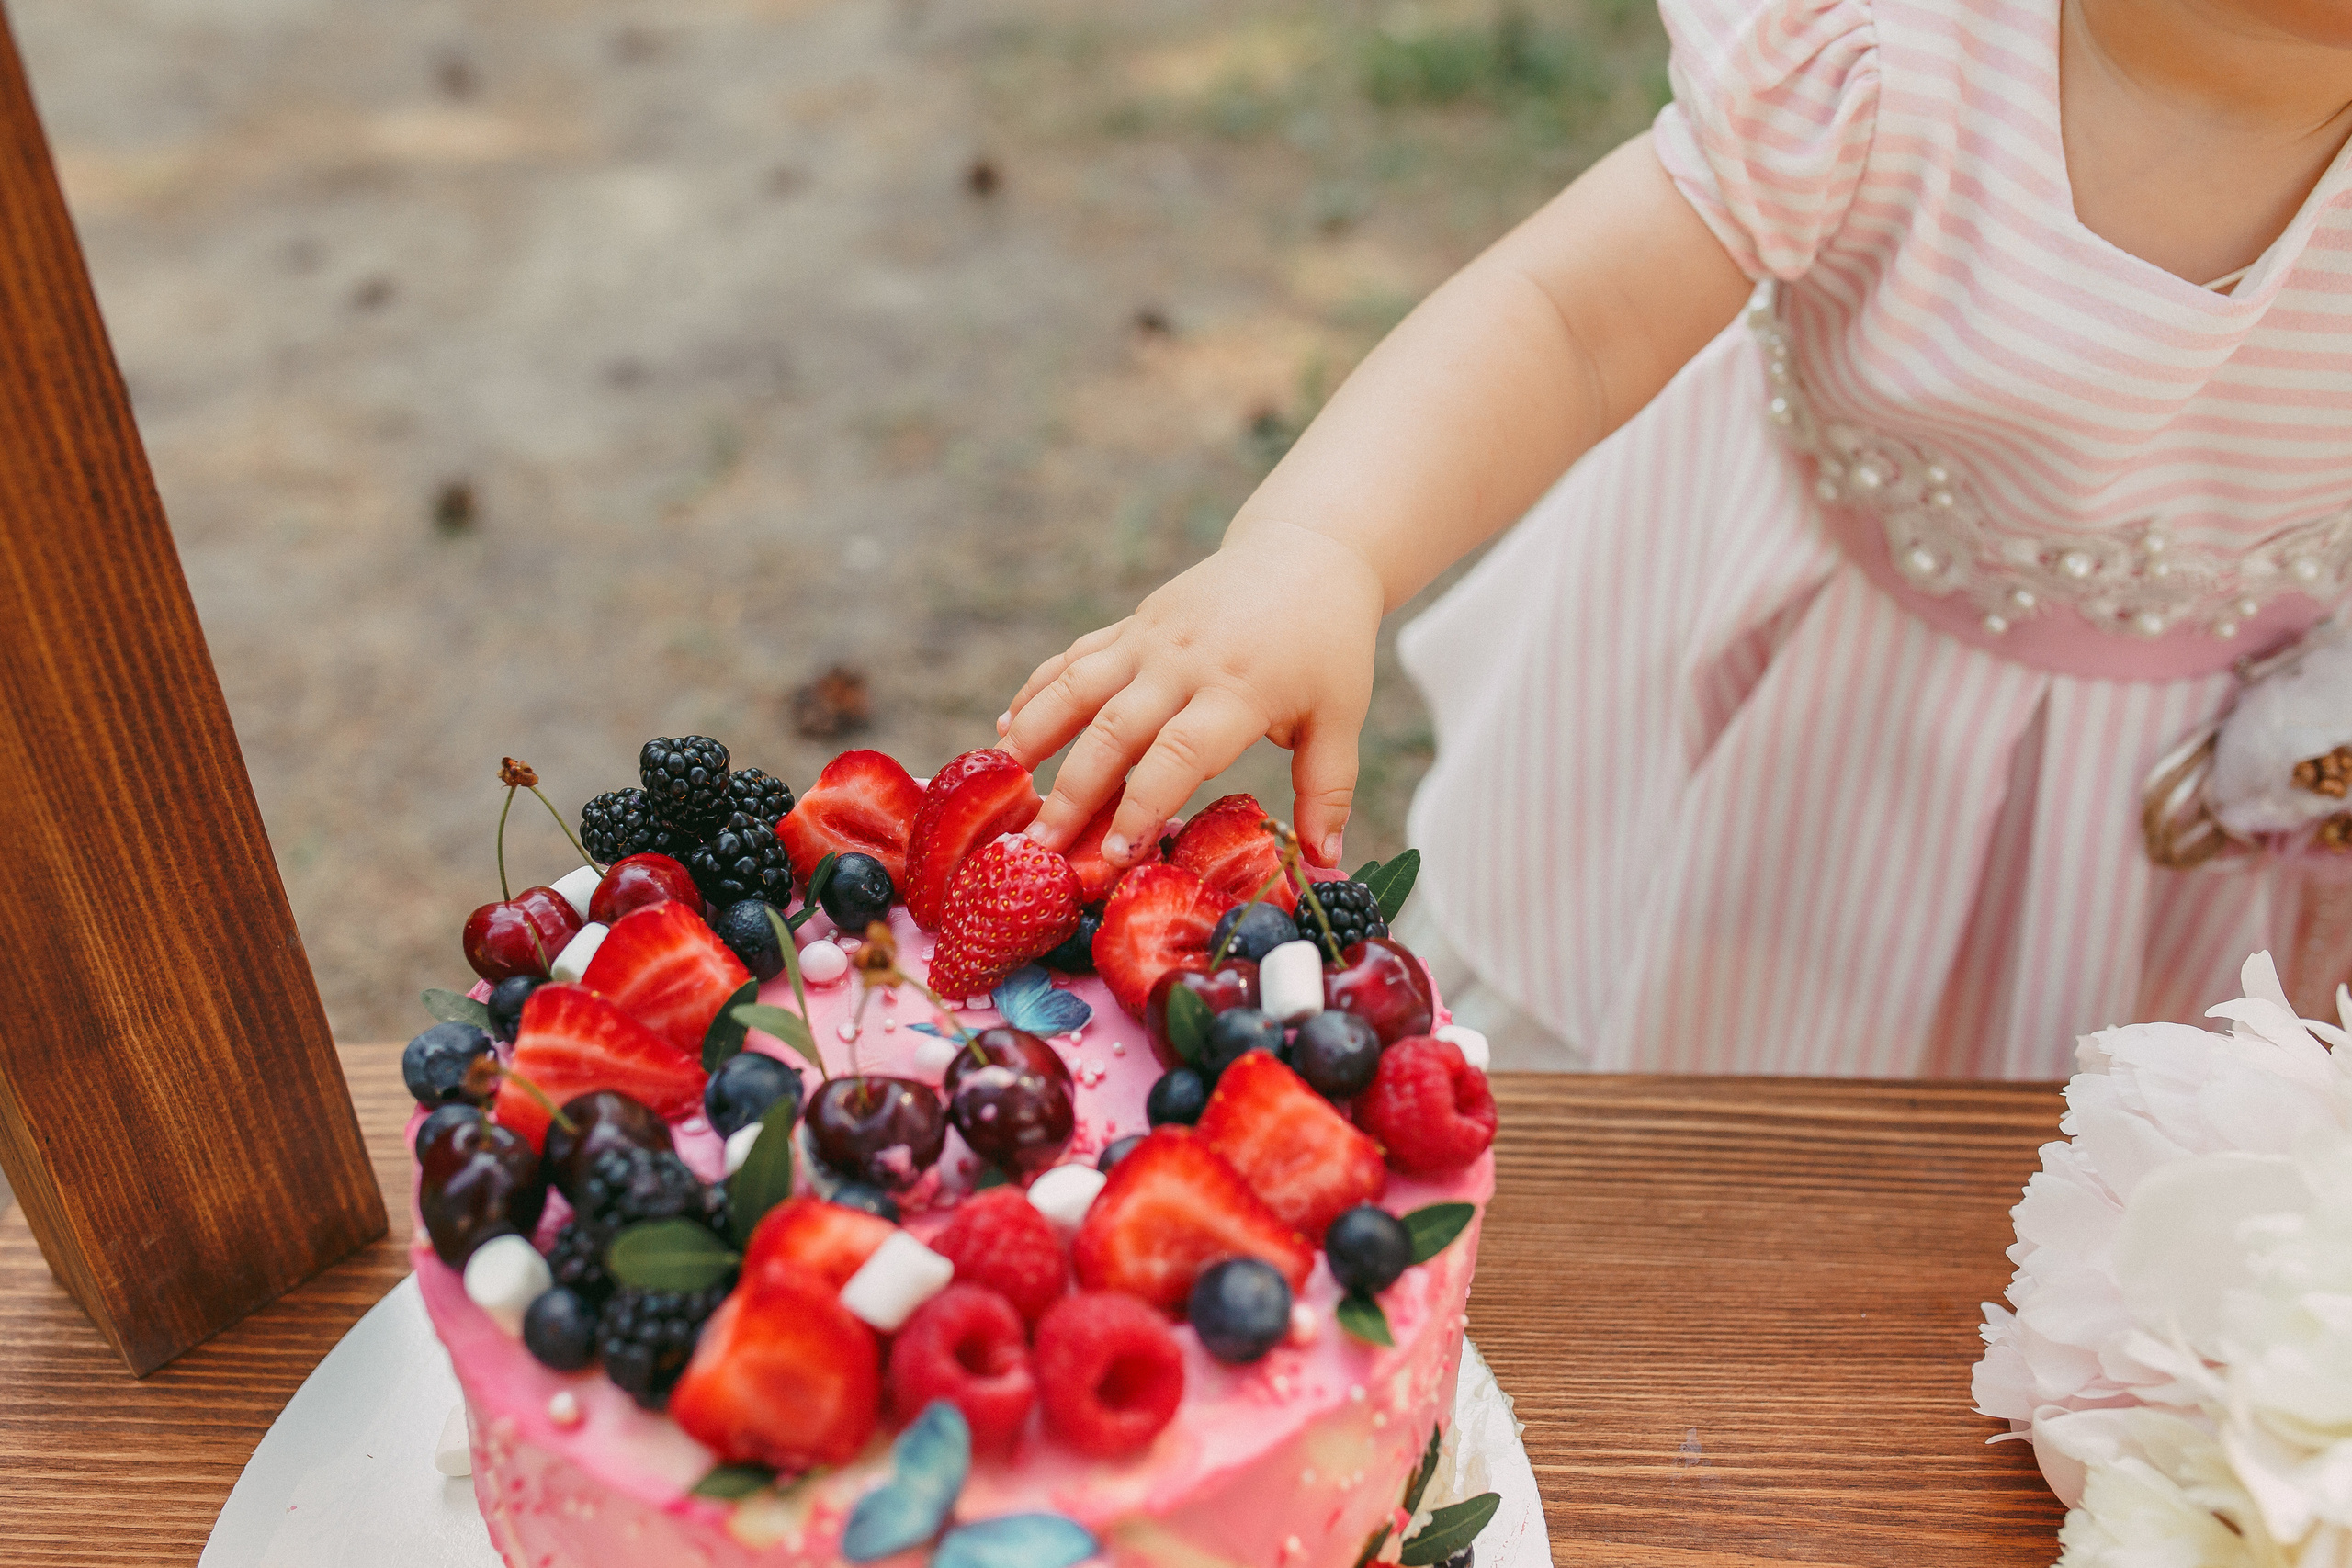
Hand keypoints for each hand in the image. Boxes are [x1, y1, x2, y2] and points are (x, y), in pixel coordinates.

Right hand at [999, 521, 1381, 867]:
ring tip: (999, 786)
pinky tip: (1004, 729)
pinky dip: (1035, 691)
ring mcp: (1150, 638)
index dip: (1141, 807)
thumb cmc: (1327, 645)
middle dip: (1071, 792)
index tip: (1113, 856)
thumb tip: (1324, 862)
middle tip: (1039, 847)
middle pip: (1113, 730)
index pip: (1178, 756)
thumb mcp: (1341, 717)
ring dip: (1032, 736)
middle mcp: (1184, 662)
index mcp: (1238, 691)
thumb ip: (1326, 790)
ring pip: (1076, 687)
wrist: (1306, 549)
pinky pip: (1073, 658)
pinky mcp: (1132, 624)